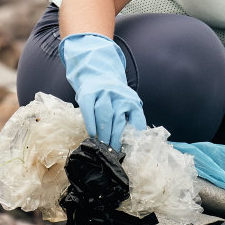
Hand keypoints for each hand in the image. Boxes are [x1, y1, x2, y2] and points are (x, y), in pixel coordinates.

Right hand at [59, 32, 147, 150]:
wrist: (98, 74)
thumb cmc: (114, 98)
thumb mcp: (127, 105)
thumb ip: (130, 120)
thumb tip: (134, 142)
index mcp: (131, 100)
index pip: (136, 118)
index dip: (133, 134)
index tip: (131, 148)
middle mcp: (118, 95)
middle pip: (118, 118)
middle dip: (115, 136)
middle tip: (113, 151)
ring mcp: (103, 93)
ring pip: (104, 114)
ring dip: (103, 131)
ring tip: (102, 145)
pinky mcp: (88, 93)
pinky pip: (89, 109)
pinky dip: (90, 122)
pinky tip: (92, 133)